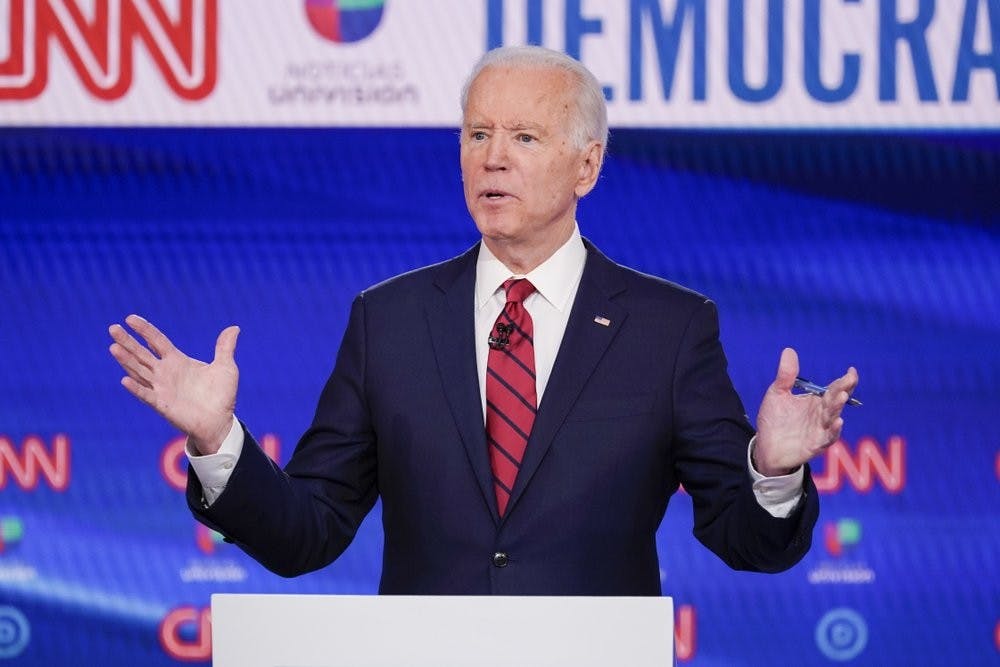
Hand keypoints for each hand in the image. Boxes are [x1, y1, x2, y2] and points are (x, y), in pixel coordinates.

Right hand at [109, 314, 239, 454]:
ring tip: (113, 347)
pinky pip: (146, 395)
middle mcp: (165, 373)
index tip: (130, 318)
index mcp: (177, 361)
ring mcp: (161, 388)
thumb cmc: (221, 395)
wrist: (220, 421)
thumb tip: (234, 328)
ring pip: (139, 371)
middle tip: (112, 328)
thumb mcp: (225, 367)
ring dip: (126, 361)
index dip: (144, 330)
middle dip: (127, 341)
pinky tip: (125, 380)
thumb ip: (225, 348)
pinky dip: (136, 388)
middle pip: (141, 354)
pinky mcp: (162, 405)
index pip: (157, 341)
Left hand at [753, 347, 858, 476]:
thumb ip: (786, 376)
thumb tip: (789, 350)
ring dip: (837, 407)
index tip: (851, 370)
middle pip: (835, 400)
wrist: (766, 446)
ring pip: (832, 417)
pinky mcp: (815, 444)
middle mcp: (822, 414)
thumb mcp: (777, 394)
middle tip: (850, 380)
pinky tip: (837, 422)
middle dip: (843, 390)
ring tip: (841, 396)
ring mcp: (820, 429)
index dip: (844, 381)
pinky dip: (833, 431)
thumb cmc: (775, 420)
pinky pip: (827, 437)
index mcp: (816, 401)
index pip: (833, 388)